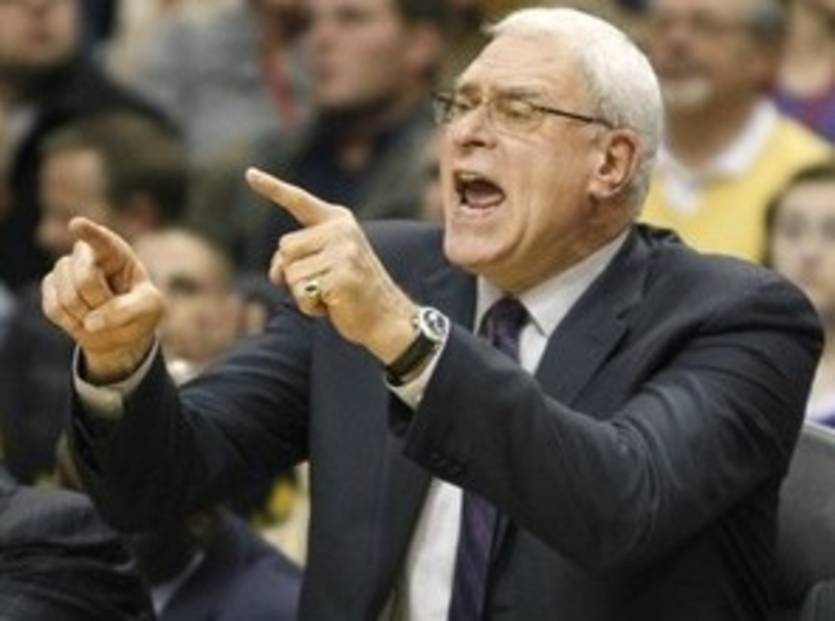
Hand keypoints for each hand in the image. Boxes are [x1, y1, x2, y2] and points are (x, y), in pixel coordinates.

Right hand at [41, 218, 163, 383]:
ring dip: (87, 314)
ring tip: (100, 313)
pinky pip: (54, 309)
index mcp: (115, 252)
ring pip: (68, 297)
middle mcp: (86, 255)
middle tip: (113, 305)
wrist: (121, 327)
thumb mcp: (149, 308)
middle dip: (101, 300)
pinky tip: (83, 319)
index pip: (102, 240)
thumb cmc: (140, 309)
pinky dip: (72, 322)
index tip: (77, 224)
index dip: (89, 232)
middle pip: (85, 278)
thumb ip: (127, 310)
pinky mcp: (50, 287)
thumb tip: (91, 322)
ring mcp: (65, 269)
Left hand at [246, 167, 416, 364]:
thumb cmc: (351, 291)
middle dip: (294, 273)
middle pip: (285, 248)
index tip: (250, 174)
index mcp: (339, 221)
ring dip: (303, 294)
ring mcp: (344, 252)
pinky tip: (335, 305)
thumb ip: (299, 256)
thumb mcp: (327, 262)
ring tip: (331, 295)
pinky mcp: (342, 276)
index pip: (299, 201)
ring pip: (291, 274)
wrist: (387, 317)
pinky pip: (303, 294)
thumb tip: (276, 273)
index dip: (272, 187)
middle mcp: (341, 231)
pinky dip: (311, 307)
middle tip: (323, 283)